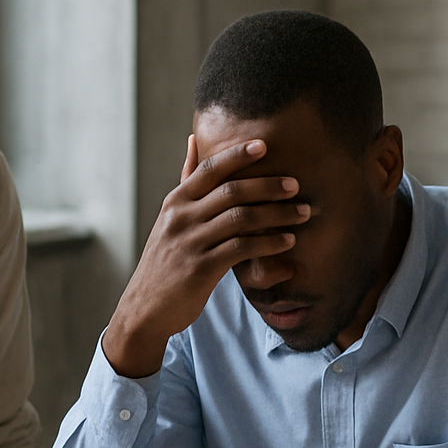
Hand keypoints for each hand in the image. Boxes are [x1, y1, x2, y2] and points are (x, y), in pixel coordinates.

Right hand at [103, 135, 309, 376]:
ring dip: (277, 214)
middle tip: (295, 185)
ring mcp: (190, 243)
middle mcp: (181, 218)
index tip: (264, 146)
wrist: (145, 308)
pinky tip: (287, 241)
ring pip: (241, 218)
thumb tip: (194, 139)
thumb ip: (187, 183)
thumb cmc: (166, 261)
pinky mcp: (201, 269)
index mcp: (175, 202)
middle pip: (231, 191)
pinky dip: (269, 243)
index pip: (208, 169)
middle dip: (268, 185)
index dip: (237, 155)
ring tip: (302, 213)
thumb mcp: (170, 219)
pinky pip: (242, 249)